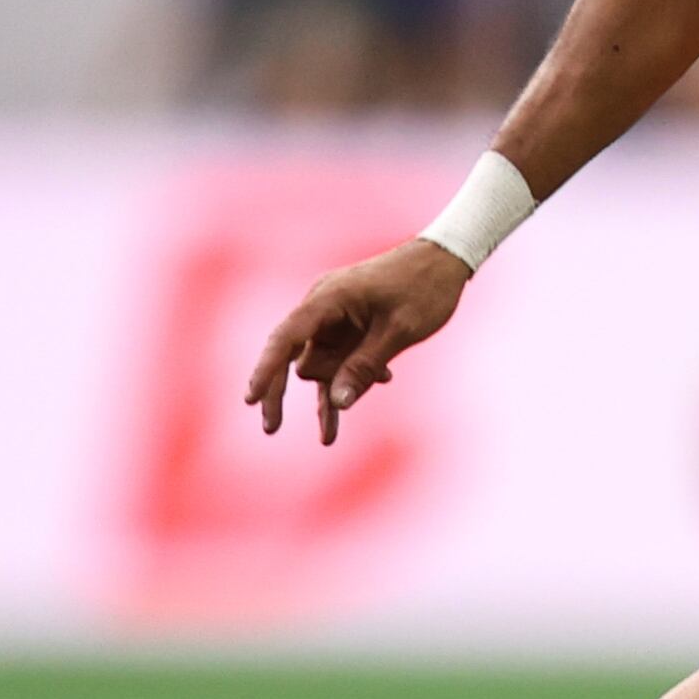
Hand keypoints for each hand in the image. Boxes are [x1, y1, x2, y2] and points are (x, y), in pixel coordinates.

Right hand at [246, 239, 471, 445]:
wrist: (447, 259)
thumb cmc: (425, 288)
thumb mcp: (399, 331)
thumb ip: (365, 367)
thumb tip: (337, 404)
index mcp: (329, 298)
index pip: (286, 336)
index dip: (265, 369)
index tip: (250, 398)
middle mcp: (324, 306)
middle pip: (295, 356)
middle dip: (282, 392)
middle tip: (270, 429)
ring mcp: (335, 317)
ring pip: (319, 364)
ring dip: (331, 390)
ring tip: (328, 438)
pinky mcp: (349, 327)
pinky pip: (337, 361)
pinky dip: (345, 380)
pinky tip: (352, 406)